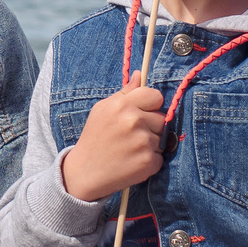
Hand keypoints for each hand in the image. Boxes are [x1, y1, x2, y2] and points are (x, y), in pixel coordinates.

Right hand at [59, 81, 167, 201]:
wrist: (85, 172)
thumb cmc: (95, 137)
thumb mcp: (103, 110)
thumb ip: (124, 92)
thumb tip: (140, 74)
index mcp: (122, 105)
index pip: (155, 96)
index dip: (151, 104)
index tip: (142, 113)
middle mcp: (133, 121)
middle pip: (162, 118)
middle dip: (151, 126)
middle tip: (132, 135)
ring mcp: (142, 142)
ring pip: (162, 138)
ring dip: (151, 144)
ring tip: (130, 149)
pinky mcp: (149, 162)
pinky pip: (160, 156)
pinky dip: (150, 160)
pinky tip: (132, 161)